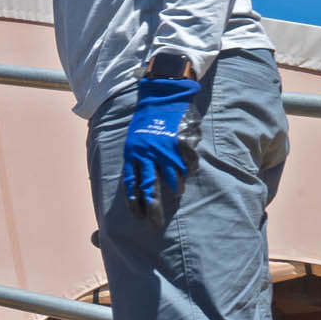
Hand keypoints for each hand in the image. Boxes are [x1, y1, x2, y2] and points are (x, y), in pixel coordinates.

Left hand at [122, 77, 201, 224]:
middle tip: (155, 224)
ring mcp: (165, 149)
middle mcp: (147, 154)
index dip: (134, 203)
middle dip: (152, 208)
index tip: (138, 218)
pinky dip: (189, 168)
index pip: (131, 184)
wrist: (162, 95)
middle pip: (149, 187)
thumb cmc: (148, 121)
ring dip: (175, 187)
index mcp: (132, 153)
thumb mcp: (135, 140)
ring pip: (172, 178)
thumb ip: (137, 161)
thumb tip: (138, 186)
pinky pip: (188, 164)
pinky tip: (188, 167)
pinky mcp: (182, 143)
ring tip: (177, 193)